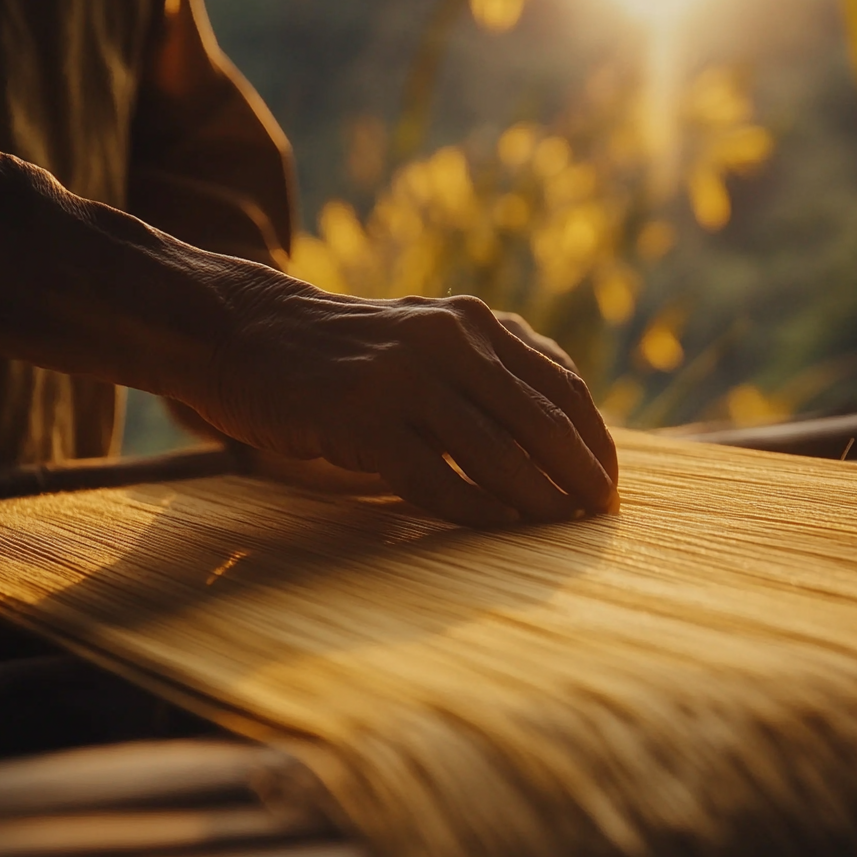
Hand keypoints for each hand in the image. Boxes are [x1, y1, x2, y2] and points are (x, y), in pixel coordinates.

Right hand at [196, 279, 617, 526]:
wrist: (247, 334)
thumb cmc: (346, 354)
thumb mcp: (424, 341)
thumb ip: (485, 373)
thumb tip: (556, 440)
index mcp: (473, 323)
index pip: (561, 385)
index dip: (594, 440)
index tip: (609, 486)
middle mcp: (448, 341)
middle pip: (541, 421)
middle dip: (580, 477)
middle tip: (600, 520)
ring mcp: (403, 377)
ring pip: (496, 453)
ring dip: (538, 501)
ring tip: (561, 533)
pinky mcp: (359, 417)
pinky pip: (434, 478)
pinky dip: (473, 509)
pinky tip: (498, 530)